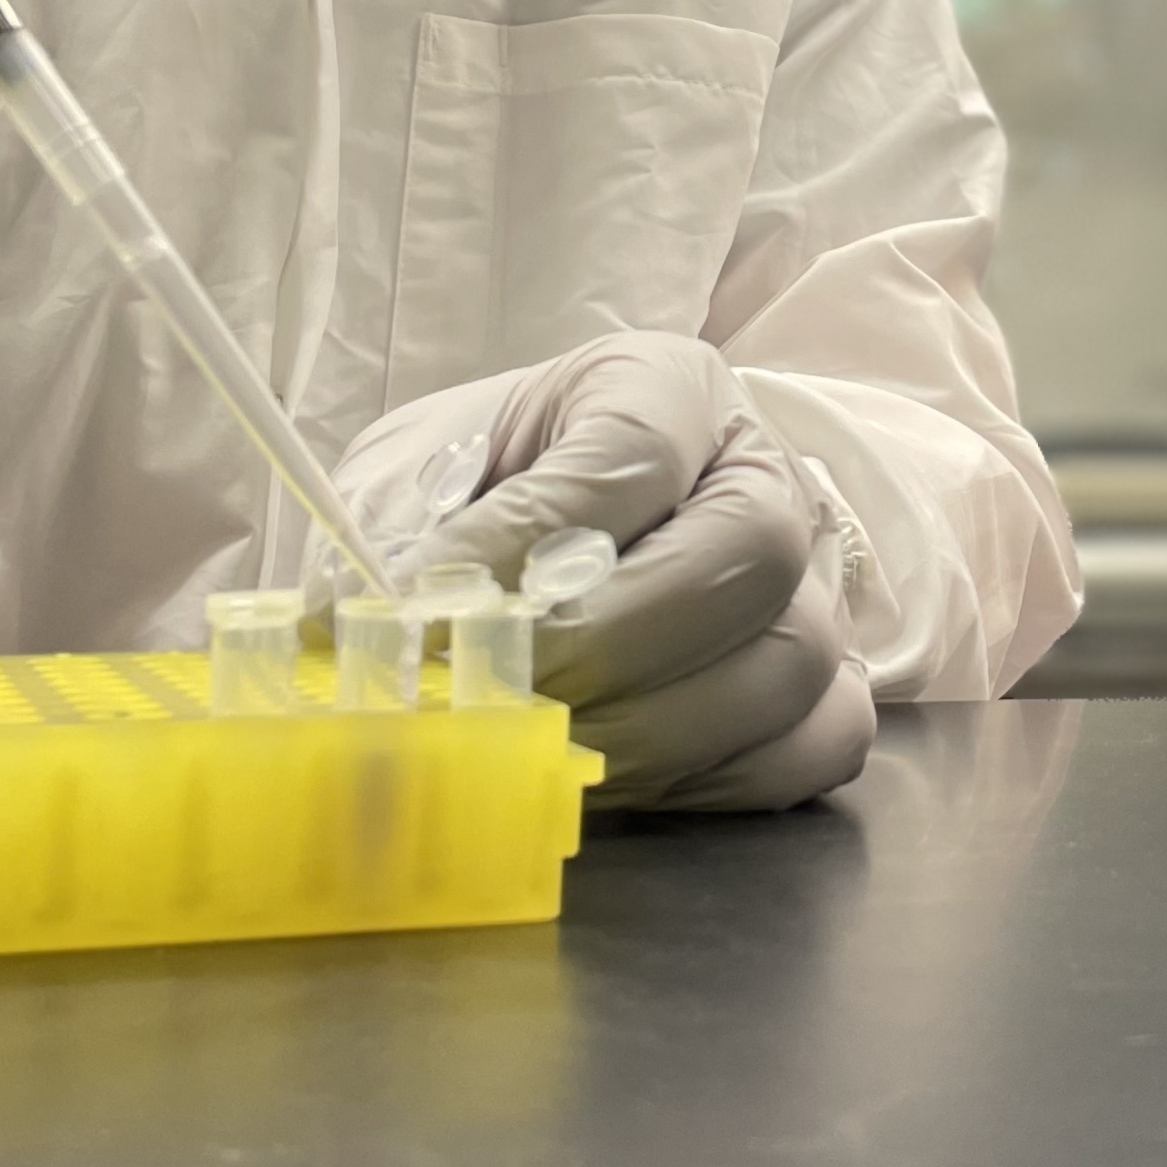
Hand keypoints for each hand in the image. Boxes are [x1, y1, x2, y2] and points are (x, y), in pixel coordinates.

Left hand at [421, 331, 872, 812]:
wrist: (536, 539)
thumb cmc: (479, 489)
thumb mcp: (418, 476)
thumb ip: (389, 537)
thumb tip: (341, 631)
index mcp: (668, 387)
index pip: (632, 452)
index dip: (530, 540)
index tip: (428, 605)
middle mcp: (763, 472)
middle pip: (748, 548)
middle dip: (608, 639)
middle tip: (495, 693)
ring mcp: (812, 583)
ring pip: (790, 659)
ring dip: (651, 729)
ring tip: (536, 752)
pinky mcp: (826, 686)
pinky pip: (811, 746)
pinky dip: (716, 778)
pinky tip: (617, 775)